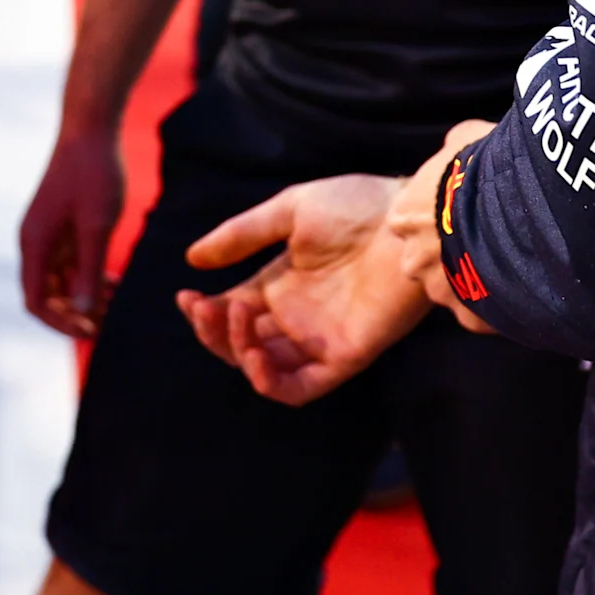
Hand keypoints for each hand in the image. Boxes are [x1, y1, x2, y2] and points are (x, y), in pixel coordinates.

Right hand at [19, 126, 128, 337]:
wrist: (90, 127)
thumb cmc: (93, 173)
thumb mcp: (96, 226)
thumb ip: (89, 270)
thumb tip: (83, 311)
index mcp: (35, 244)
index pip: (35, 302)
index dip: (59, 323)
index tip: (90, 331)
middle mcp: (35, 241)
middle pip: (45, 294)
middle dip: (72, 312)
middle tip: (105, 323)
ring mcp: (48, 232)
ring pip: (60, 279)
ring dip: (82, 295)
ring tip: (114, 303)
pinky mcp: (61, 223)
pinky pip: (69, 261)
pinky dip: (87, 274)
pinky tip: (113, 282)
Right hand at [175, 173, 430, 405]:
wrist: (408, 219)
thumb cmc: (358, 206)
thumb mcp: (289, 210)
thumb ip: (242, 235)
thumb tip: (192, 258)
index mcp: (282, 283)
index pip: (232, 311)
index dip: (204, 311)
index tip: (186, 295)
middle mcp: (297, 316)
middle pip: (241, 342)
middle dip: (213, 331)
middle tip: (204, 308)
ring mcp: (319, 339)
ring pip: (264, 368)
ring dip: (237, 353)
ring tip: (234, 320)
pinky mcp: (344, 356)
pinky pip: (300, 388)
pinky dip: (270, 381)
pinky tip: (254, 355)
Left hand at [395, 120, 499, 329]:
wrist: (519, 208)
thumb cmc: (487, 167)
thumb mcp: (465, 140)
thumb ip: (453, 150)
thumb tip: (457, 146)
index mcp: (404, 217)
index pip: (411, 221)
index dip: (439, 214)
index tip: (465, 207)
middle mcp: (414, 259)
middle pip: (430, 260)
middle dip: (457, 251)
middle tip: (494, 235)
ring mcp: (442, 292)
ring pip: (461, 288)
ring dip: (483, 277)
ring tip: (517, 257)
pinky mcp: (473, 317)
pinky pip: (488, 313)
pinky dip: (505, 302)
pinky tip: (529, 280)